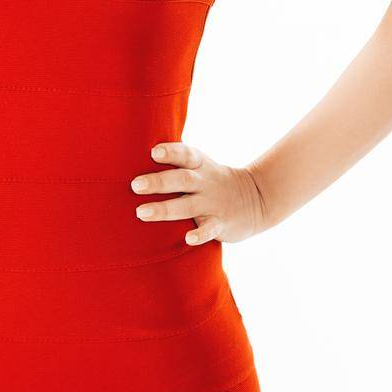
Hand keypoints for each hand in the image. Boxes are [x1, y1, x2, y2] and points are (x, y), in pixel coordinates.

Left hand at [130, 141, 266, 244]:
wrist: (257, 198)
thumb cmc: (213, 180)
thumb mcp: (200, 165)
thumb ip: (175, 161)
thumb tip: (134, 152)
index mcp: (200, 164)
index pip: (185, 154)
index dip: (170, 152)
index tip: (153, 152)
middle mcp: (205, 182)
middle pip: (181, 179)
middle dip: (158, 182)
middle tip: (135, 184)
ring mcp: (213, 203)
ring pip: (188, 206)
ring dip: (164, 209)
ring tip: (141, 212)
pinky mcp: (220, 224)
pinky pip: (210, 229)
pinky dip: (200, 234)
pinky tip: (188, 238)